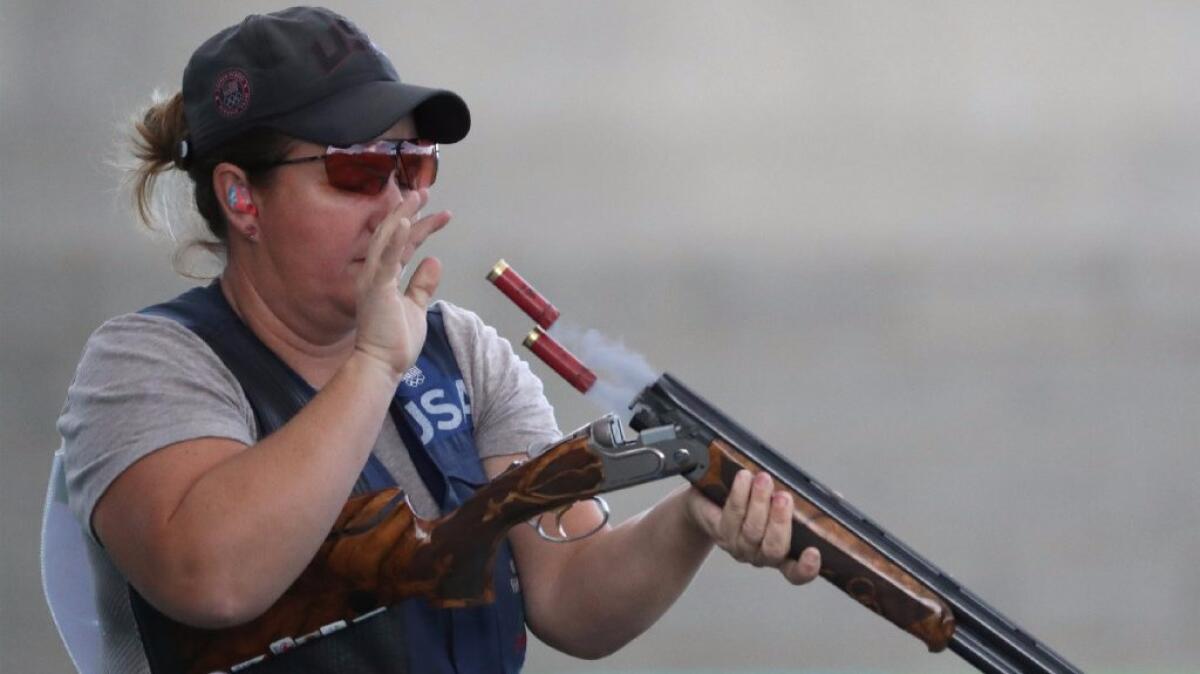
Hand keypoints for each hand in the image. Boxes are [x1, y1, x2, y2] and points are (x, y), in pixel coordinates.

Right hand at [353, 188, 450, 377]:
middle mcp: (374, 274)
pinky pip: (386, 260)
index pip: (400, 244)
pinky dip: (394, 239)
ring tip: (415, 196)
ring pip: (386, 240)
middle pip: (390, 234)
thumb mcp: (415, 307)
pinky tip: (403, 221)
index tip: (430, 208)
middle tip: (422, 191)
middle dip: (406, 211)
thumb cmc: (394, 342)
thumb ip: (422, 284)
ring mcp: (373, 280)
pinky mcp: (376, 289)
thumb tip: (434, 261)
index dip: (414, 225)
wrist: (380, 365)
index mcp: (383, 278)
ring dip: (401, 216)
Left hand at [685, 469, 821, 584]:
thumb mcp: (785, 502)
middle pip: (773, 549)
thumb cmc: (757, 503)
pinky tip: (743, 478)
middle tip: (784, 497)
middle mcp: (760, 555)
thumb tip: (835, 497)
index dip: (806, 568)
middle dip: (780, 522)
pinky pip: (731, 516)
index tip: (813, 552)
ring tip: (763, 479)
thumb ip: (809, 503)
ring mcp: (739, 547)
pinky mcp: (720, 532)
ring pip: (751, 531)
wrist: (713, 500)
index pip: (795, 572)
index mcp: (782, 554)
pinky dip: (739, 495)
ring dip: (758, 503)